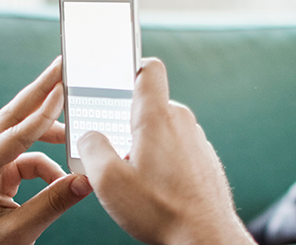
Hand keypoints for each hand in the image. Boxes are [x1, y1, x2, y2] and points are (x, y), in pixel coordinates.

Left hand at [0, 56, 94, 244]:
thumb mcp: (18, 232)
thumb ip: (52, 205)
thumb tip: (87, 181)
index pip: (14, 134)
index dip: (42, 112)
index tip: (63, 88)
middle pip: (11, 116)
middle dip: (39, 91)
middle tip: (62, 66)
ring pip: (19, 133)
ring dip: (48, 133)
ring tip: (76, 134)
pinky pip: (23, 155)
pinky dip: (44, 163)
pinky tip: (62, 177)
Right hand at [77, 58, 254, 244]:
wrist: (206, 238)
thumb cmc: (159, 209)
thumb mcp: (107, 179)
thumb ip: (91, 147)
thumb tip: (89, 136)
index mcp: (157, 116)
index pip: (148, 68)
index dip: (129, 67)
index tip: (112, 80)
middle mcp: (182, 122)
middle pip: (149, 105)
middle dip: (126, 121)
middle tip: (109, 146)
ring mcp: (197, 142)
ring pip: (163, 130)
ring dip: (144, 144)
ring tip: (130, 174)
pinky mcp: (204, 162)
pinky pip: (177, 150)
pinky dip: (162, 161)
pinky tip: (152, 187)